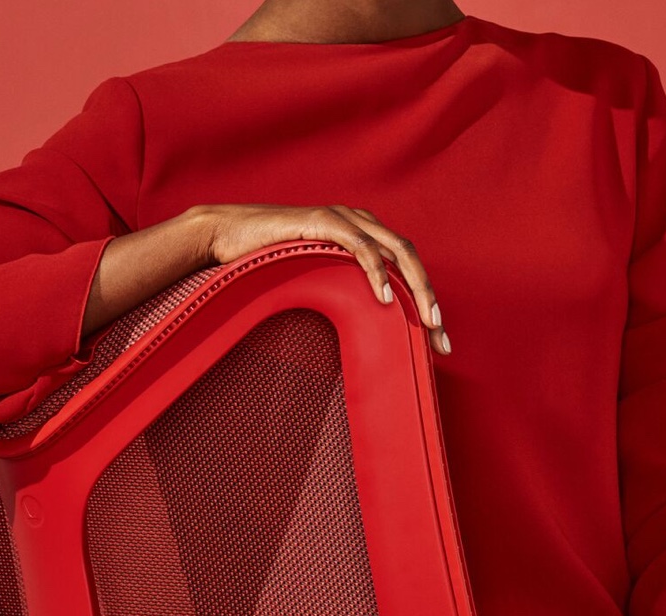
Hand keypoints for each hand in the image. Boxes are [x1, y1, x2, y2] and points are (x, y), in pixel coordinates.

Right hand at [193, 202, 450, 354]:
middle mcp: (360, 223)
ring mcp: (344, 219)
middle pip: (411, 260)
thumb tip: (363, 336)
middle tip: (442, 340)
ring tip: (427, 323)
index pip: (407, 269)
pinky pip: (361, 246)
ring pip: (396, 251)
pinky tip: (385, 298)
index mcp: (363, 236)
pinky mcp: (324, 221)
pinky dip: (377, 270)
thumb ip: (341, 296)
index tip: (439, 345)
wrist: (223, 237)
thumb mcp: (313, 283)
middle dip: (431, 300)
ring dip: (417, 288)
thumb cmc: (265, 263)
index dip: (427, 304)